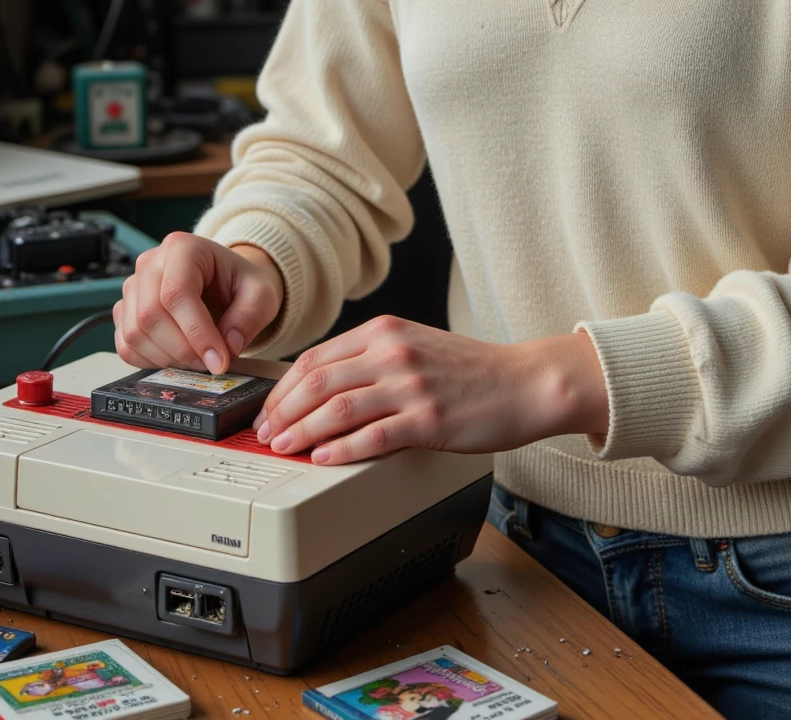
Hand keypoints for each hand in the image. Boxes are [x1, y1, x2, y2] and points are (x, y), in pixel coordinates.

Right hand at [114, 234, 283, 373]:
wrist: (226, 283)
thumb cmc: (239, 284)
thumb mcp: (261, 294)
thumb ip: (249, 318)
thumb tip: (228, 347)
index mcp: (182, 248)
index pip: (177, 293)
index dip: (197, 332)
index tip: (219, 361)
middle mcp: (150, 263)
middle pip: (150, 315)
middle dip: (183, 350)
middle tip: (211, 364)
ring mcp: (132, 287)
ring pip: (135, 333)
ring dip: (167, 358)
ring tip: (198, 359)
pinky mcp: (124, 311)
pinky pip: (125, 346)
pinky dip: (150, 361)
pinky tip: (177, 358)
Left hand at [252, 316, 608, 465]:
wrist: (525, 382)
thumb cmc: (472, 371)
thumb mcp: (415, 345)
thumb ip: (372, 357)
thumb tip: (322, 386)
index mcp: (385, 331)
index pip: (316, 357)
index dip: (283, 387)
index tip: (269, 409)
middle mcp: (393, 352)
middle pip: (318, 381)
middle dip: (283, 411)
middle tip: (266, 434)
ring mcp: (410, 385)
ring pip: (337, 409)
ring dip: (302, 432)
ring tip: (285, 449)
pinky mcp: (428, 419)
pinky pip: (372, 436)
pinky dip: (340, 450)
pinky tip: (323, 460)